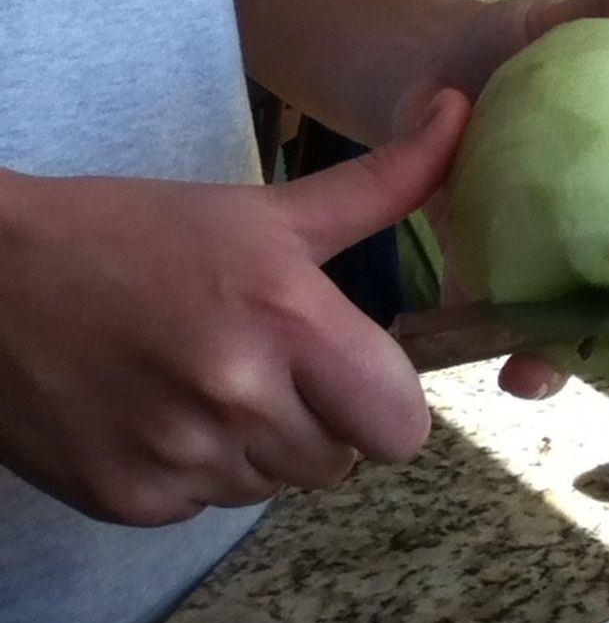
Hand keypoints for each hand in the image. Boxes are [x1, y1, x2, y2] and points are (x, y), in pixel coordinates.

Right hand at [0, 90, 469, 525]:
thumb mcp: (262, 212)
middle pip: (342, 462)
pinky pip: (209, 506)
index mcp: (288, 319)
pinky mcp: (132, 501)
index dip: (382, 402)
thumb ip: (379, 186)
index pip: (404, 428)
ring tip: (195, 380)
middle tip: (261, 368)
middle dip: (320, 423)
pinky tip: (151, 411)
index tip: (343, 369)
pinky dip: (192, 470)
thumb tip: (463, 115)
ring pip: (276, 486)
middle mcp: (242, 398)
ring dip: (254, 446)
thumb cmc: (131, 234)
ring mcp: (183, 458)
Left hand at [398, 0, 608, 419]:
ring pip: (579, 339)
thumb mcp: (567, 20)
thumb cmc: (518, 47)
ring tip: (546, 381)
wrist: (425, 65)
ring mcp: (553, 270)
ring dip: (573, 374)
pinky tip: (494, 362)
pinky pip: (500, 320)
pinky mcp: (492, 278)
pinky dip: (498, 344)